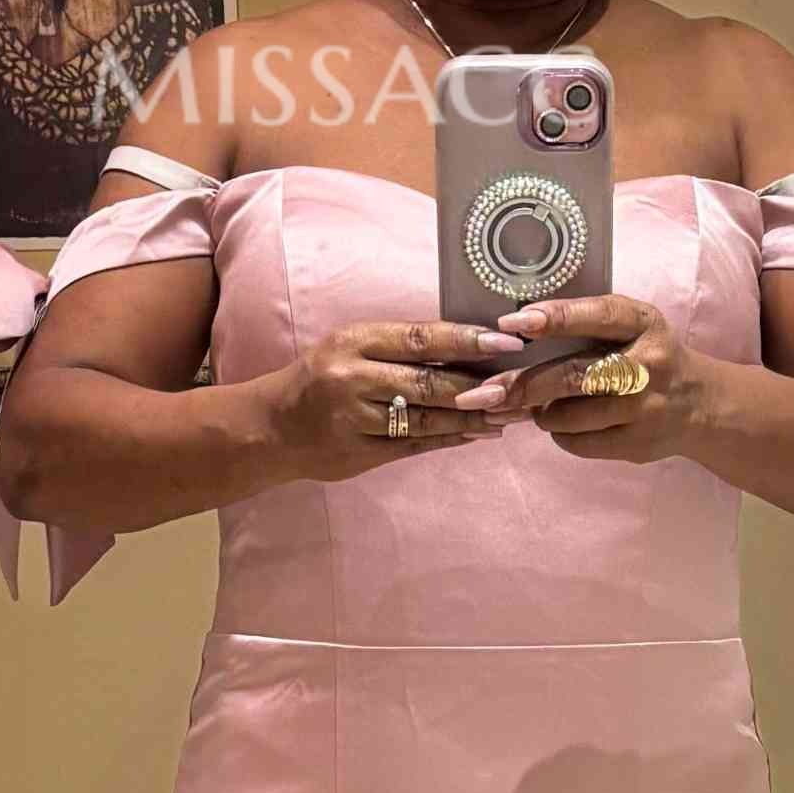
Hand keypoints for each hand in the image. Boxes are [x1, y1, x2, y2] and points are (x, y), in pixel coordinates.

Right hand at [255, 317, 523, 483]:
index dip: (467, 340)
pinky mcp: (360, 454)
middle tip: (522, 384)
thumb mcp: (351, 347)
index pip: (420, 338)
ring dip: (475, 418)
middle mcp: (352, 379)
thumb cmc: (321, 378)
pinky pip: (416, 446)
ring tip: (513, 412)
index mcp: (353, 342)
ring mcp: (355, 420)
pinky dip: (452, 440)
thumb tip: (468, 345)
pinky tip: (481, 433)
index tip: (508, 340)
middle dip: (480, 385)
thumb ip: (400, 347)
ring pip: (427, 419)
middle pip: (429, 383)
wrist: (271, 427)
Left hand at [452, 295, 700, 462]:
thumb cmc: (648, 355)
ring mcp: (643, 408)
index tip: (513, 322)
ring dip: (539, 411)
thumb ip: (589, 322)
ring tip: (533, 405)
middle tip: (484, 392)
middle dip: (522, 384)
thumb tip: (515, 332)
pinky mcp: (636, 443)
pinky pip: (578, 441)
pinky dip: (559, 432)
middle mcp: (647, 365)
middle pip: (573, 375)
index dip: (555, 318)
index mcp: (644, 324)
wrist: (701, 405)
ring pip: (569, 415)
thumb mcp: (633, 326)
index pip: (597, 316)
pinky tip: (564, 424)